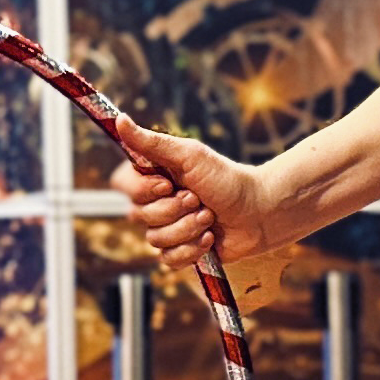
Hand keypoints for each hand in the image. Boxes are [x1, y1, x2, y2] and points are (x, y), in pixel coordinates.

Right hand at [111, 125, 286, 280]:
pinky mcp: (181, 251)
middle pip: (138, 215)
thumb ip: (151, 142)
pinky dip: (191, 249)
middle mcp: (157, 203)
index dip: (142, 190)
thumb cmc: (227, 178)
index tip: (167, 184)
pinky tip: (210, 239)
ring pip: (155, 240)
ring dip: (186, 228)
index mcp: (154, 177)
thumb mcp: (189, 155)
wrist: (260, 211)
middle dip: (173, 209)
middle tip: (199, 199)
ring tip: (209, 218)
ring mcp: (168, 228)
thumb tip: (119, 119)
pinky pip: (168, 260)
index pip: (122, 185)